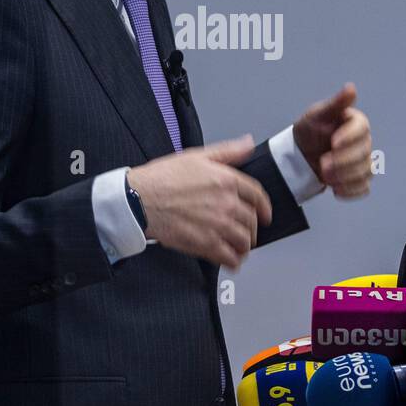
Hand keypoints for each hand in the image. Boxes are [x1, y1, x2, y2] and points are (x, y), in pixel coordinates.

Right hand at [126, 135, 272, 269]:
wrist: (140, 200)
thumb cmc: (162, 178)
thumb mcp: (196, 156)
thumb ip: (227, 152)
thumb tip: (247, 144)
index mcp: (226, 180)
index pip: (257, 195)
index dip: (264, 206)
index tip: (265, 214)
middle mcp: (226, 203)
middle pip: (252, 220)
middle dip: (252, 228)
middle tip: (248, 231)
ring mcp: (217, 225)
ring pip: (244, 241)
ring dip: (245, 245)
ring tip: (241, 247)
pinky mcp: (205, 244)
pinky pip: (229, 257)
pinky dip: (234, 261)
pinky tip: (232, 260)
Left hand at [292, 82, 372, 198]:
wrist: (301, 154)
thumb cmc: (311, 130)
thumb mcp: (317, 114)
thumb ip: (335, 104)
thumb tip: (351, 87)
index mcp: (356, 123)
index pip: (361, 129)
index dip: (349, 137)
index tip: (333, 143)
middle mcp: (364, 142)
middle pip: (364, 154)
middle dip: (343, 161)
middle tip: (323, 164)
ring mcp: (364, 162)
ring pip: (365, 172)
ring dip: (345, 177)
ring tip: (325, 176)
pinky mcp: (360, 179)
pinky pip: (363, 188)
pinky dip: (350, 191)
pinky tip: (335, 190)